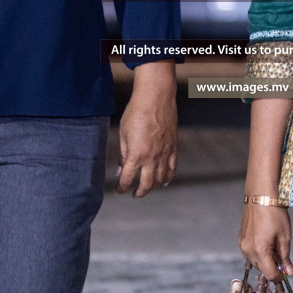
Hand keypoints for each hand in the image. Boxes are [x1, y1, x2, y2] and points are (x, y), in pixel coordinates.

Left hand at [117, 61, 176, 196]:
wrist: (156, 97)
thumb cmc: (136, 112)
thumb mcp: (123, 133)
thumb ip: (123, 154)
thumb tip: (120, 169)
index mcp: (136, 155)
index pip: (128, 179)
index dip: (122, 188)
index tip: (119, 190)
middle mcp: (152, 158)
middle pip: (146, 185)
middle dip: (139, 193)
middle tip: (134, 194)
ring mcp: (165, 153)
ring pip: (161, 179)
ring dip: (154, 187)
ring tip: (148, 187)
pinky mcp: (173, 147)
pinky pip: (172, 168)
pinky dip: (168, 177)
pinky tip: (164, 181)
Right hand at [239, 203, 292, 282]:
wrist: (261, 196)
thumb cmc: (275, 214)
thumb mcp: (285, 237)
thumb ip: (285, 257)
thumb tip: (289, 272)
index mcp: (260, 250)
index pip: (269, 274)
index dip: (278, 277)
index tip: (285, 274)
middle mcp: (248, 250)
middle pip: (261, 269)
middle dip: (272, 266)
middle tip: (282, 255)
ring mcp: (242, 244)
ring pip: (255, 261)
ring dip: (264, 259)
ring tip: (273, 245)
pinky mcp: (240, 239)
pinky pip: (249, 253)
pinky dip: (257, 252)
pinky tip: (265, 240)